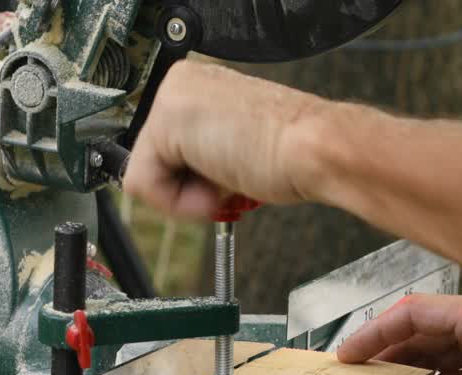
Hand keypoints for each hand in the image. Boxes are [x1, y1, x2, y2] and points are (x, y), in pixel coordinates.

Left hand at [124, 61, 326, 215]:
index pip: (169, 148)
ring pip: (147, 174)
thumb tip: (188, 180)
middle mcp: (182, 84)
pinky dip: (177, 203)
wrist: (318, 150)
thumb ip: (207, 156)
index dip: (197, 178)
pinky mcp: (165, 123)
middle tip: (231, 181)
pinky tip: (216, 190)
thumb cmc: (297, 154)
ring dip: (187, 196)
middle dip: (191, 185)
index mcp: (201, 87)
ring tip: (228, 183)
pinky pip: (143, 184)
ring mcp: (171, 98)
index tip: (226, 180)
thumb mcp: (239, 150)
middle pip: (154, 160)